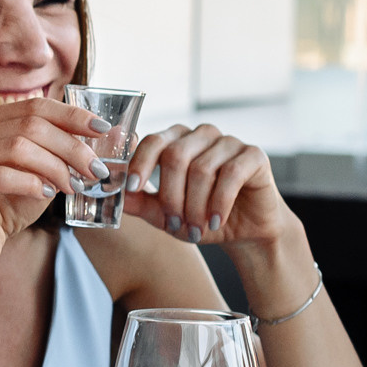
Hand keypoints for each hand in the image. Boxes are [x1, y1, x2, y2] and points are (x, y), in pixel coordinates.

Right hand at [0, 96, 106, 273]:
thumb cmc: (7, 205)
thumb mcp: (42, 173)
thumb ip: (65, 153)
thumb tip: (114, 134)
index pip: (35, 106)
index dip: (72, 116)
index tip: (102, 130)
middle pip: (31, 126)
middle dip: (71, 148)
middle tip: (95, 170)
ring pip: (18, 148)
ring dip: (55, 168)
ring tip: (73, 186)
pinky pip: (1, 177)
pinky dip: (32, 184)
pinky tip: (47, 194)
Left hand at [124, 124, 290, 247]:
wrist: (244, 230)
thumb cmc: (199, 216)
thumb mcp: (163, 213)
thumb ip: (138, 201)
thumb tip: (112, 192)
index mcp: (176, 140)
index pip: (153, 141)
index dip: (140, 163)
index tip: (131, 188)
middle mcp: (201, 135)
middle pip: (175, 156)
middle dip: (171, 195)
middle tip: (173, 224)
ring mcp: (229, 142)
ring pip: (201, 169)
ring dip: (195, 205)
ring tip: (195, 228)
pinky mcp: (254, 155)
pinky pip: (231, 174)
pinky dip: (219, 202)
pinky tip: (216, 221)